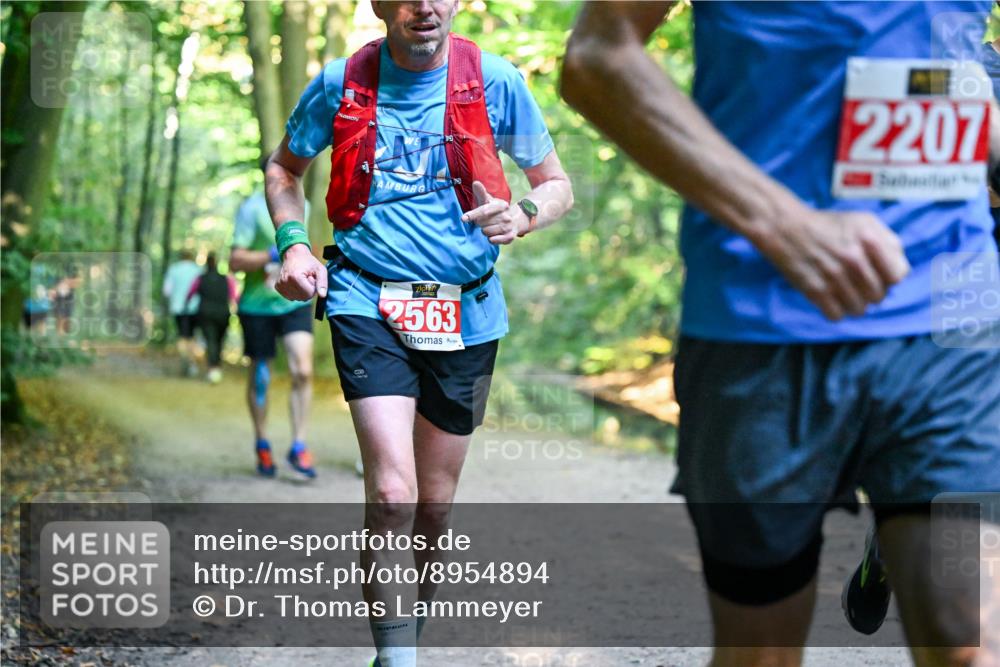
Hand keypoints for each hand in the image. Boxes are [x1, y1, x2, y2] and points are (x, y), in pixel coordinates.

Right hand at [276, 244, 327, 300]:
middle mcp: (285, 282)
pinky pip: (291, 297)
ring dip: (302, 291)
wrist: (294, 254)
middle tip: (307, 278)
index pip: (309, 294)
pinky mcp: (278, 287)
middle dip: (308, 290)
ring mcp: (280, 285)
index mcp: (295, 277)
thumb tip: (322, 296)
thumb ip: (322, 283)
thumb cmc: (309, 262)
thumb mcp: (320, 269)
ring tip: (301, 280)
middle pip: (303, 297)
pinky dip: (295, 291)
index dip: (313, 287)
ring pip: (297, 298)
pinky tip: (295, 283)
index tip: (311, 277)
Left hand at [461, 181, 523, 244]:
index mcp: (501, 205)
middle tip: (484, 221)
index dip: (473, 215)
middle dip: (479, 223)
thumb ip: (481, 193)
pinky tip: (493, 235)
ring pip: (486, 232)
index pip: (484, 210)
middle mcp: (506, 215)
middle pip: (482, 223)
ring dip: (484, 231)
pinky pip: (493, 240)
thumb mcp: (489, 201)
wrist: (515, 220)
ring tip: (490, 227)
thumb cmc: (496, 210)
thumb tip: (475, 183)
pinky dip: (490, 238)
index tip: (463, 219)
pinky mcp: (510, 237)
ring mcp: (509, 226)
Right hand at [756, 208, 910, 320]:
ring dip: (853, 304)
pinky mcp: (815, 291)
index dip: (889, 278)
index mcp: (870, 240)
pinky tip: (830, 299)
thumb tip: (900, 270)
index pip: (897, 276)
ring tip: (844, 292)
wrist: (786, 228)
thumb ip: (889, 242)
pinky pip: (836, 316)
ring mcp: (834, 277)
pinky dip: (835, 311)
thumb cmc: (827, 226)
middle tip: (857, 284)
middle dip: (870, 292)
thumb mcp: (864, 222)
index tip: (878, 274)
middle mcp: (854, 259)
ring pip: (859, 310)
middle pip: (878, 296)